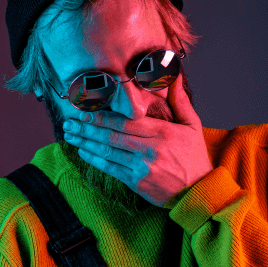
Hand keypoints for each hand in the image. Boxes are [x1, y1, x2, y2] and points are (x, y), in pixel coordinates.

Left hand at [62, 75, 212, 206]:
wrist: (198, 192)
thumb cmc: (194, 158)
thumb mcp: (192, 126)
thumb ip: (179, 100)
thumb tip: (173, 74)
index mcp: (163, 133)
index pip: (127, 121)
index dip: (104, 115)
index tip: (86, 109)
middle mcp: (150, 149)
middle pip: (112, 135)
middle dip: (88, 127)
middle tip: (69, 121)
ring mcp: (142, 167)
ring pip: (108, 151)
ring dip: (86, 142)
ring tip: (70, 134)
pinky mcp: (136, 182)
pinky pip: (110, 168)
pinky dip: (94, 159)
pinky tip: (83, 151)